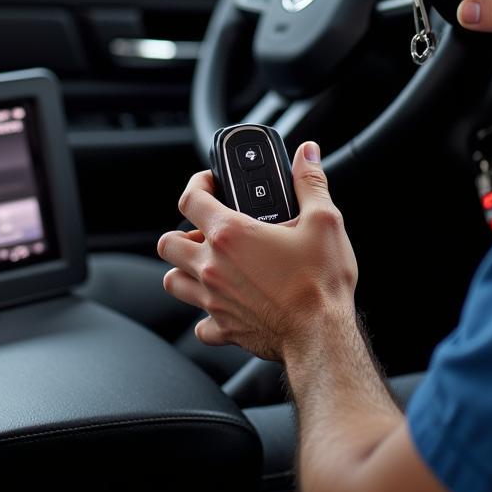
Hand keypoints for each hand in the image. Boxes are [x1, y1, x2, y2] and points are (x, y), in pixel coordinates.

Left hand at [157, 142, 357, 360]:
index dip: (197, 183)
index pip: (191, 199)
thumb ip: (311, 182)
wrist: (321, 337)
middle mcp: (212, 266)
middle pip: (168, 243)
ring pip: (173, 281)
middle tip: (205, 230)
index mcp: (230, 234)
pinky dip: (206, 314)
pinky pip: (200, 323)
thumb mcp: (324, 221)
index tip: (209, 182)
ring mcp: (213, 300)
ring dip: (184, 269)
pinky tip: (225, 305)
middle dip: (182, 233)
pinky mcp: (224, 329)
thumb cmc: (320, 282)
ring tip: (208, 264)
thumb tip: (307, 154)